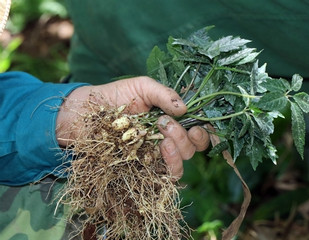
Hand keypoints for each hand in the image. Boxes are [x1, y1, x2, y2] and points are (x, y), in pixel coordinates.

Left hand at [56, 76, 209, 178]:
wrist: (86, 113)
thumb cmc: (115, 96)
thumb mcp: (142, 86)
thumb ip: (164, 94)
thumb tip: (185, 109)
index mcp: (172, 118)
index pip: (198, 128)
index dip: (207, 129)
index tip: (202, 125)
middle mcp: (169, 136)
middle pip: (195, 145)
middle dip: (188, 135)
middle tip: (167, 122)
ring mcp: (157, 153)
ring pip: (184, 159)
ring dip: (180, 148)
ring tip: (164, 136)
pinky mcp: (145, 166)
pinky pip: (168, 174)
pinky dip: (171, 163)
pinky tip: (161, 148)